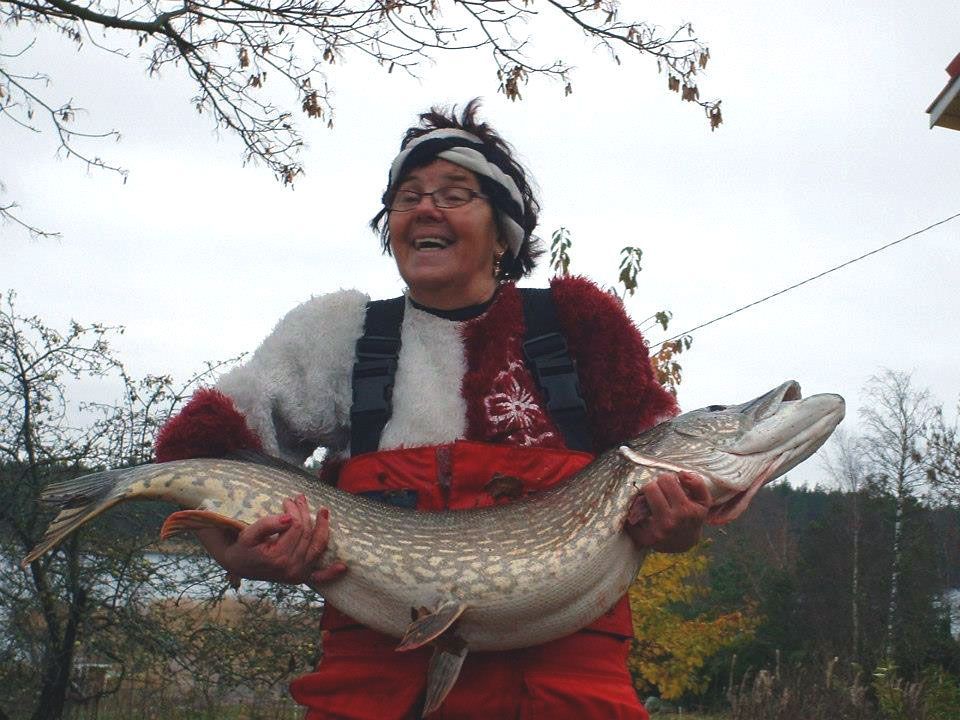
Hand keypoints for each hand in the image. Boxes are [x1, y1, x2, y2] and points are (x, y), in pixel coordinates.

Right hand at [194, 494, 346, 585]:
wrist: (237, 564)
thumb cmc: (242, 546)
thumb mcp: (249, 533)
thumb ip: (268, 524)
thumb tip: (289, 518)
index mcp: (278, 558)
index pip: (296, 527)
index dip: (294, 510)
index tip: (287, 500)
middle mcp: (291, 569)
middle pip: (307, 534)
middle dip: (305, 513)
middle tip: (299, 498)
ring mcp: (297, 575)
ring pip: (317, 547)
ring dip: (323, 528)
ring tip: (324, 511)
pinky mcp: (299, 578)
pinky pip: (319, 578)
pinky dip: (330, 573)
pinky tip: (342, 567)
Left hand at [625, 471, 709, 552]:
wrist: (683, 543)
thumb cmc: (692, 517)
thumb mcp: (703, 501)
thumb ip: (697, 484)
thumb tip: (682, 473)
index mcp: (686, 510)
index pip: (666, 480)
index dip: (667, 480)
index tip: (670, 486)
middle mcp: (670, 521)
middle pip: (650, 488)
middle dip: (655, 486)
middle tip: (659, 492)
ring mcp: (655, 531)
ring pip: (638, 500)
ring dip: (644, 497)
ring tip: (652, 501)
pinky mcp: (642, 538)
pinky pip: (631, 515)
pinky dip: (636, 511)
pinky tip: (645, 513)